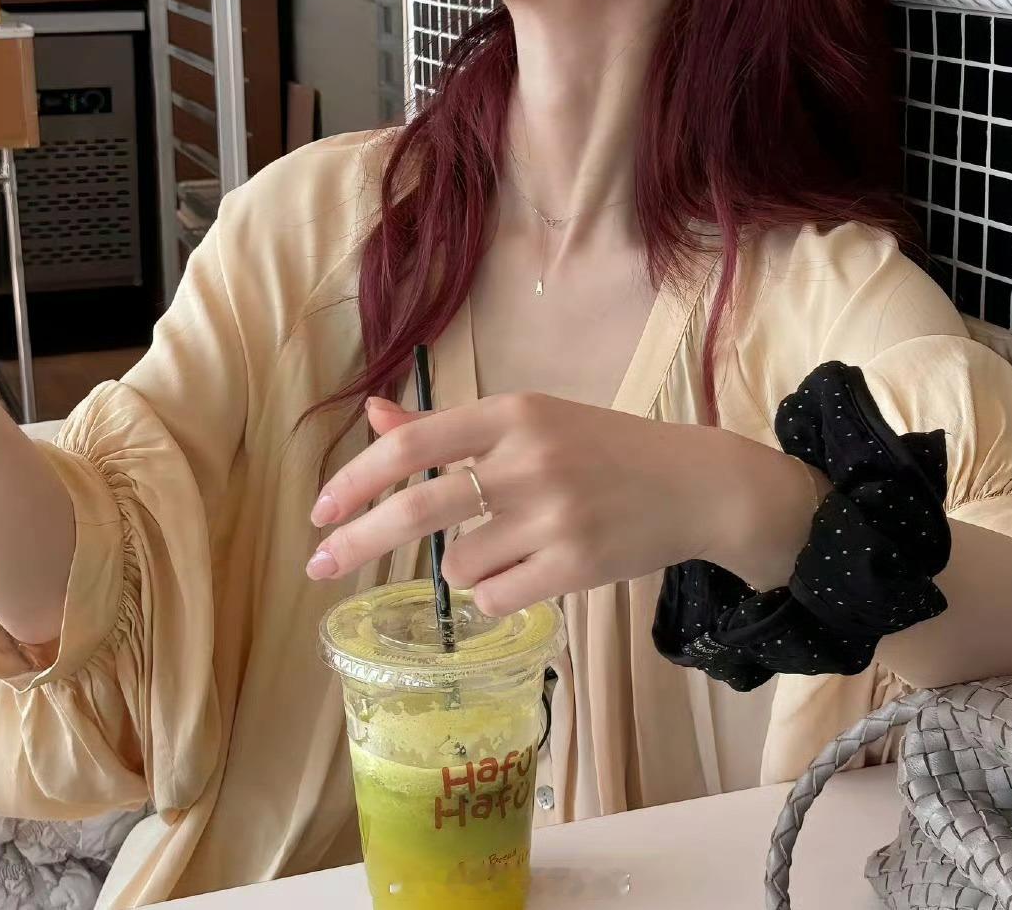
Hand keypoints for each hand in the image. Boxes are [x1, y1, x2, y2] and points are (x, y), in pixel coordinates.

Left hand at [307, 392, 749, 616]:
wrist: (694, 484)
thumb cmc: (602, 449)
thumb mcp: (530, 422)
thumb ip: (447, 426)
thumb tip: (373, 415)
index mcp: (513, 413)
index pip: (412, 444)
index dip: (356, 479)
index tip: (321, 510)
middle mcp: (528, 459)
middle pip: (417, 508)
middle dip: (357, 540)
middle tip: (317, 564)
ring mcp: (553, 515)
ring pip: (458, 564)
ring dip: (467, 564)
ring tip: (516, 545)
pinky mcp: (576, 565)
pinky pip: (494, 597)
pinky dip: (496, 593)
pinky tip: (533, 570)